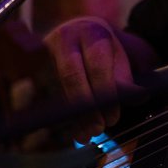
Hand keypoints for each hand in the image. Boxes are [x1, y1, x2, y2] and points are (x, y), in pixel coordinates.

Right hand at [43, 17, 141, 138]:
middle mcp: (65, 37)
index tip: (113, 118)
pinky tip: (66, 130)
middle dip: (85, 106)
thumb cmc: (102, 51)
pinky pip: (39, 92)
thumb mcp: (118, 58)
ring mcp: (44, 50)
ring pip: (53, 86)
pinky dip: (53, 113)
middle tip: (97, 130)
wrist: (78, 32)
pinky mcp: (30, 65)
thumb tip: (138, 96)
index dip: (106, 93)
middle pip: (71, 74)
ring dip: (68, 115)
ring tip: (84, 135)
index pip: (97, 64)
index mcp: (93, 32)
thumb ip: (126, 78)